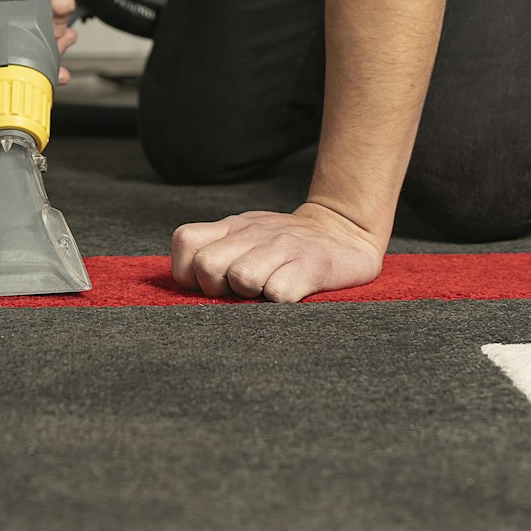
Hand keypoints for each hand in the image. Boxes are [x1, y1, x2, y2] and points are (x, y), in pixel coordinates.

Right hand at [0, 0, 77, 82]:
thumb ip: (60, 4)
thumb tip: (60, 32)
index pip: (10, 45)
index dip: (39, 56)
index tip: (57, 62)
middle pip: (10, 45)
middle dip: (44, 49)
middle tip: (67, 42)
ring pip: (10, 36)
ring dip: (38, 37)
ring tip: (62, 31)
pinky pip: (8, 25)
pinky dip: (28, 27)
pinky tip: (47, 23)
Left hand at [170, 202, 385, 302]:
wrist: (345, 231)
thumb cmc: (286, 245)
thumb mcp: (246, 236)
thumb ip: (215, 249)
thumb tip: (188, 281)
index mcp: (232, 227)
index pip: (185, 241)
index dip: (189, 272)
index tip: (212, 285)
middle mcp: (253, 232)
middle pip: (207, 266)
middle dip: (218, 290)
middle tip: (241, 293)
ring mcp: (283, 246)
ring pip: (241, 278)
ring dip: (251, 295)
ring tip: (268, 290)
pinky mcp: (312, 265)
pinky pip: (279, 294)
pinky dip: (280, 303)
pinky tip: (292, 294)